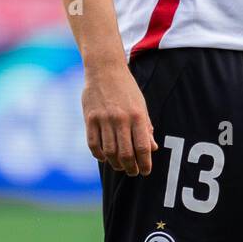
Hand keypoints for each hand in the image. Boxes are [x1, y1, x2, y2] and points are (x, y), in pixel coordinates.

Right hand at [81, 62, 157, 176]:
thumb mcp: (141, 105)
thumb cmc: (126, 89)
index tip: (145, 171)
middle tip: (133, 172)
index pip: (142, 147)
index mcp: (137, 115)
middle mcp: (121, 119)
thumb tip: (152, 148)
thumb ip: (146, 127)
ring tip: (120, 166)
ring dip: (115, 164)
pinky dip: (99, 155)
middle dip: (130, 168)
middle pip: (126, 153)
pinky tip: (104, 157)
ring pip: (109, 152)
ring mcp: (104, 119)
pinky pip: (93, 144)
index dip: (145, 163)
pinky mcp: (90, 119)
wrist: (105, 69)